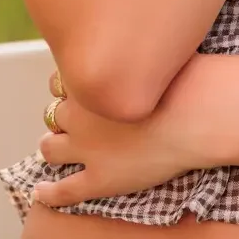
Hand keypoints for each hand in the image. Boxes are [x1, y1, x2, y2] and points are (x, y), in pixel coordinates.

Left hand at [34, 68, 203, 208]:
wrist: (198, 115)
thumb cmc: (184, 80)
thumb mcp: (150, 54)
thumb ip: (129, 55)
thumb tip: (130, 45)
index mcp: (87, 81)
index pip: (60, 81)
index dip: (70, 86)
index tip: (84, 88)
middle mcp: (79, 114)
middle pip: (53, 113)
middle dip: (61, 116)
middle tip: (78, 119)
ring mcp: (87, 149)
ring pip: (50, 148)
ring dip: (52, 146)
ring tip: (57, 149)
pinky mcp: (99, 180)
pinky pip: (64, 191)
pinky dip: (48, 193)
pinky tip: (41, 193)